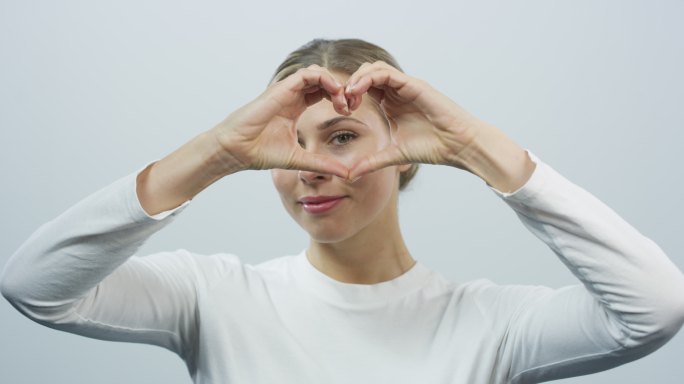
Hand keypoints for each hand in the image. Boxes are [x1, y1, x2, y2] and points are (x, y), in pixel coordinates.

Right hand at [211, 65, 350, 177]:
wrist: (237, 150)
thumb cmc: (260, 152)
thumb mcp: (300, 159)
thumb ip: (322, 164)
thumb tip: (346, 174)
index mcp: (295, 107)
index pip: (323, 92)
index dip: (339, 98)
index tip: (349, 112)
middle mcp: (291, 96)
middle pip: (323, 80)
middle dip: (341, 89)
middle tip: (350, 105)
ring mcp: (286, 90)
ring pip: (316, 72)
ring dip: (335, 82)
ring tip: (342, 100)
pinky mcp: (281, 89)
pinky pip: (307, 74)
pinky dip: (324, 78)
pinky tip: (334, 93)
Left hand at [344, 61, 483, 179]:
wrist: (457, 146)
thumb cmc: (432, 148)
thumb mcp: (393, 155)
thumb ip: (371, 162)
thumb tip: (350, 175)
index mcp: (391, 103)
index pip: (364, 88)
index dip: (349, 95)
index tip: (342, 111)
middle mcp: (397, 91)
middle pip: (366, 73)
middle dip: (349, 84)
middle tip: (342, 103)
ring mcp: (405, 86)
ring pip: (374, 68)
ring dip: (357, 79)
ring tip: (348, 96)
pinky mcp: (413, 85)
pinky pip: (386, 73)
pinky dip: (369, 78)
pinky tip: (358, 92)